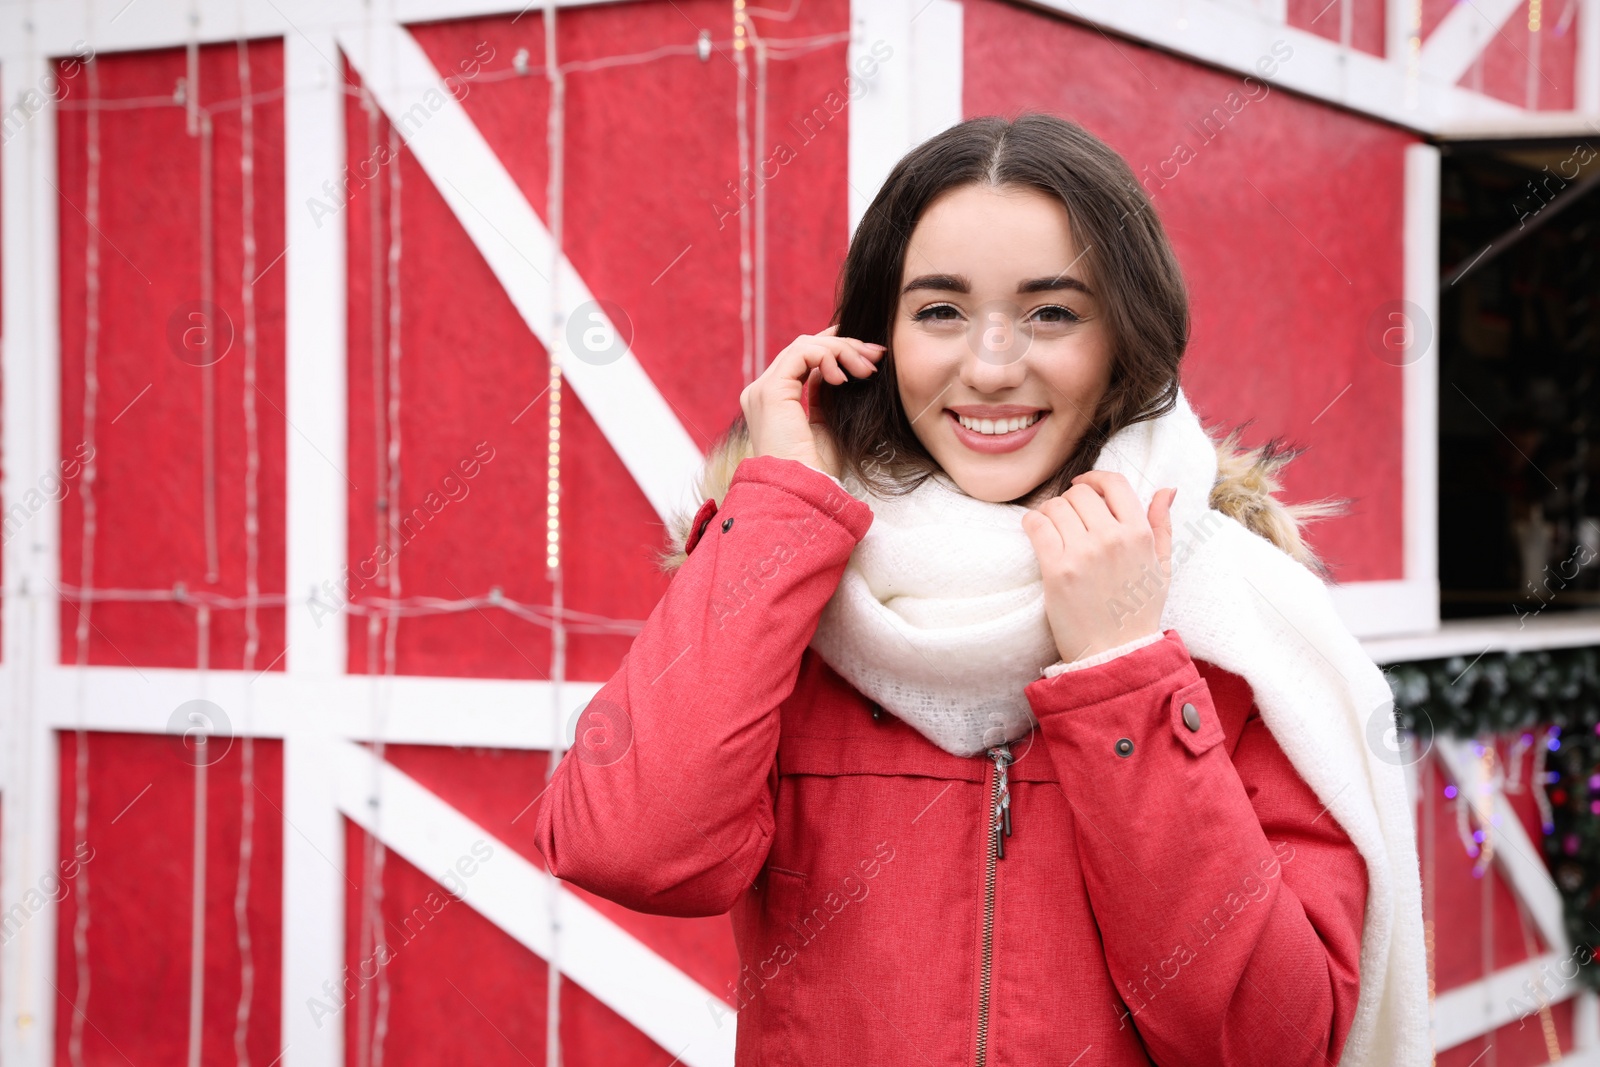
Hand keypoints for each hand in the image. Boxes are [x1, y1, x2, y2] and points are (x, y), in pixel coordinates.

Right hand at [740, 326, 885, 479]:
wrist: (802, 492)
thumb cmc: (816, 470)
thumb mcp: (826, 425)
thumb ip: (825, 396)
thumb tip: (840, 370)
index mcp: (773, 401)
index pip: (802, 359)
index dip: (834, 348)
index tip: (869, 354)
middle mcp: (762, 392)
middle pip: (805, 348)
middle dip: (845, 346)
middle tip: (877, 356)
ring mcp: (763, 390)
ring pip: (805, 346)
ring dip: (842, 350)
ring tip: (866, 369)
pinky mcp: (770, 391)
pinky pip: (803, 354)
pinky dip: (829, 357)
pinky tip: (845, 378)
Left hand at [1020, 471, 1177, 663]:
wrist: (1116, 653)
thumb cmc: (1138, 612)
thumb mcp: (1161, 567)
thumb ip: (1162, 525)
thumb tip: (1166, 489)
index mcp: (1139, 534)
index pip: (1114, 483)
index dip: (1094, 478)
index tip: (1083, 485)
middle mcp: (1113, 538)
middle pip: (1080, 494)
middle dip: (1071, 502)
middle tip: (1068, 521)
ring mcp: (1084, 553)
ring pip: (1056, 506)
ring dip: (1050, 514)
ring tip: (1053, 531)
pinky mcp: (1057, 569)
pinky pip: (1037, 525)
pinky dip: (1032, 523)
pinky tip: (1036, 532)